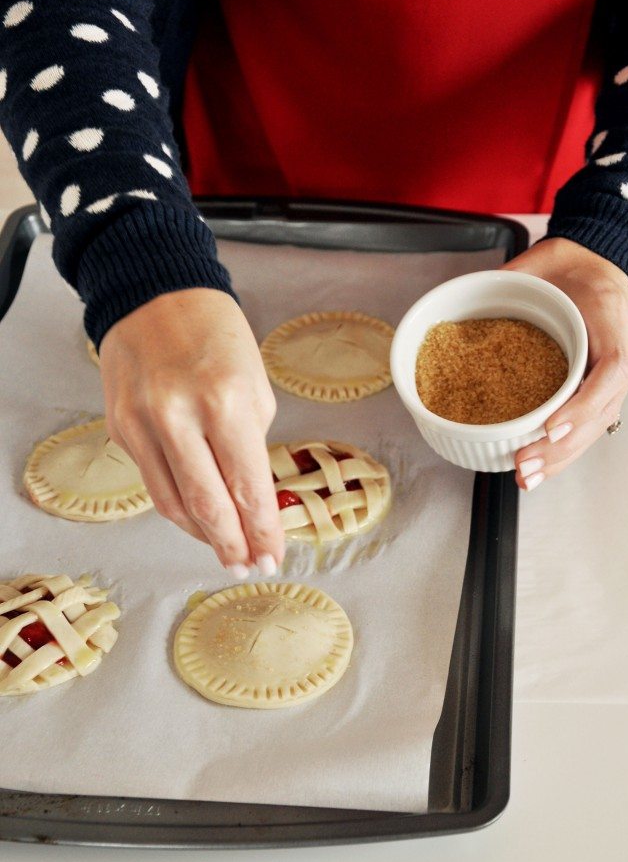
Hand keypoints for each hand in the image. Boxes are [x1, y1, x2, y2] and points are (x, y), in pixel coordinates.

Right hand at [99, 288, 284, 576]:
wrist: (155, 293)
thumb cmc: (216, 335)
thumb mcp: (255, 384)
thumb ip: (250, 444)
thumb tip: (251, 498)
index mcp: (226, 402)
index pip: (248, 487)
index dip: (263, 532)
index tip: (273, 558)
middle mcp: (179, 416)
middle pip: (208, 506)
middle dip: (233, 545)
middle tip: (247, 567)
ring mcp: (143, 424)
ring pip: (172, 503)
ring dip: (202, 535)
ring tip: (225, 551)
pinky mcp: (120, 427)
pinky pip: (152, 481)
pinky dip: (176, 506)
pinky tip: (196, 517)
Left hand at [504, 237, 627, 489]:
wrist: (600, 262)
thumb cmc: (575, 263)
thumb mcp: (544, 260)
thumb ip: (514, 276)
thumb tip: (471, 288)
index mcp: (614, 319)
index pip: (612, 369)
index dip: (582, 405)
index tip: (551, 428)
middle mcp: (626, 351)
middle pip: (602, 411)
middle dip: (562, 446)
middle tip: (525, 464)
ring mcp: (618, 375)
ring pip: (597, 427)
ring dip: (561, 457)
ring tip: (527, 476)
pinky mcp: (604, 388)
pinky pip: (589, 425)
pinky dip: (563, 449)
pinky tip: (539, 468)